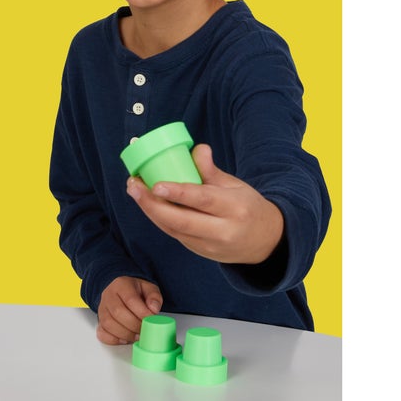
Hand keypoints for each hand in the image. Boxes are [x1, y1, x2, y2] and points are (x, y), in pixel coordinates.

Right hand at [96, 275, 161, 344]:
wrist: (120, 290)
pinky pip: (102, 333)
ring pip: (109, 324)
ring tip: (138, 336)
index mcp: (121, 286)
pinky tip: (125, 339)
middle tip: (145, 330)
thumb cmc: (135, 291)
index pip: (130, 299)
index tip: (151, 319)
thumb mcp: (148, 288)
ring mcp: (102, 309)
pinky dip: (114, 339)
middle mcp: (108, 296)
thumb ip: (154, 297)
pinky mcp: (100, 321)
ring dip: (126, 334)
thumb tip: (153, 309)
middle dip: (134, 325)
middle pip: (118, 313)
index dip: (142, 312)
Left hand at [126, 143, 284, 264]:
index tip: (156, 185)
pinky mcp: (201, 252)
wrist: (266, 242)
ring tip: (135, 191)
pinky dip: (160, 219)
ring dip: (150, 210)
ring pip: (174, 229)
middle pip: (181, 220)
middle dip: (152, 204)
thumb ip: (212, 170)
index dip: (178, 193)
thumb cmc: (248, 207)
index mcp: (235, 208)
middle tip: (134, 186)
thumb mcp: (236, 186)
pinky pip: (175, 235)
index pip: (203, 200)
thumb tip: (198, 149)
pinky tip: (148, 204)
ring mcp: (210, 245)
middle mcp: (223, 230)